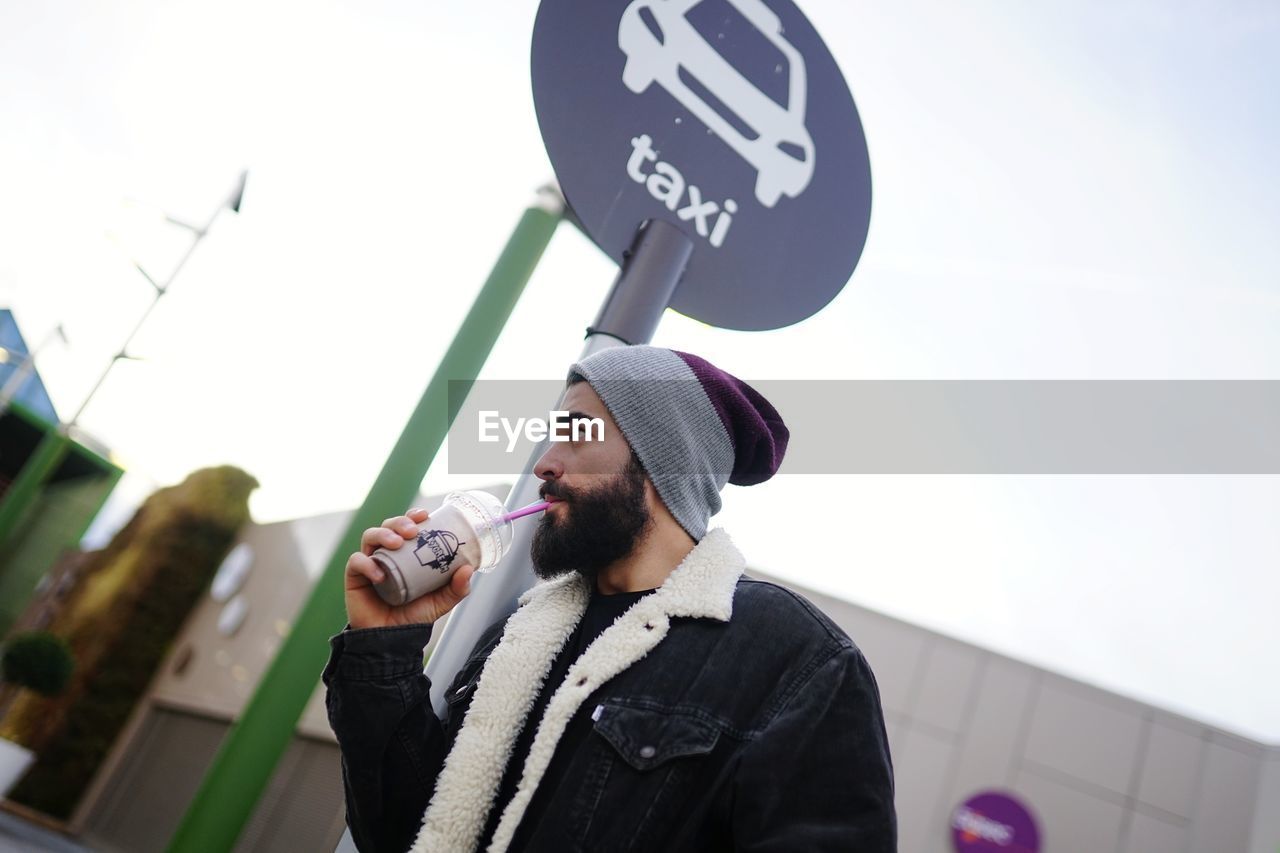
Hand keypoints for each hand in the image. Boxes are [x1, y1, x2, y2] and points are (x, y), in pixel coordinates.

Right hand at [344, 508, 475, 629]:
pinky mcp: (355, 576)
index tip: (425, 515)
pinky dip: (367, 563)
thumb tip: (468, 569)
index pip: (408, 526)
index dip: (413, 516)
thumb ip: (456, 588)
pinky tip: (379, 575)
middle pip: (388, 525)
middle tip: (412, 531)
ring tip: (396, 543)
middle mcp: (388, 554)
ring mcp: (370, 563)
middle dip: (399, 521)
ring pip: (370, 536)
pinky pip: (356, 561)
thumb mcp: (441, 601)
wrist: (392, 640)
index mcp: (407, 553)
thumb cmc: (415, 615)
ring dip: (383, 534)